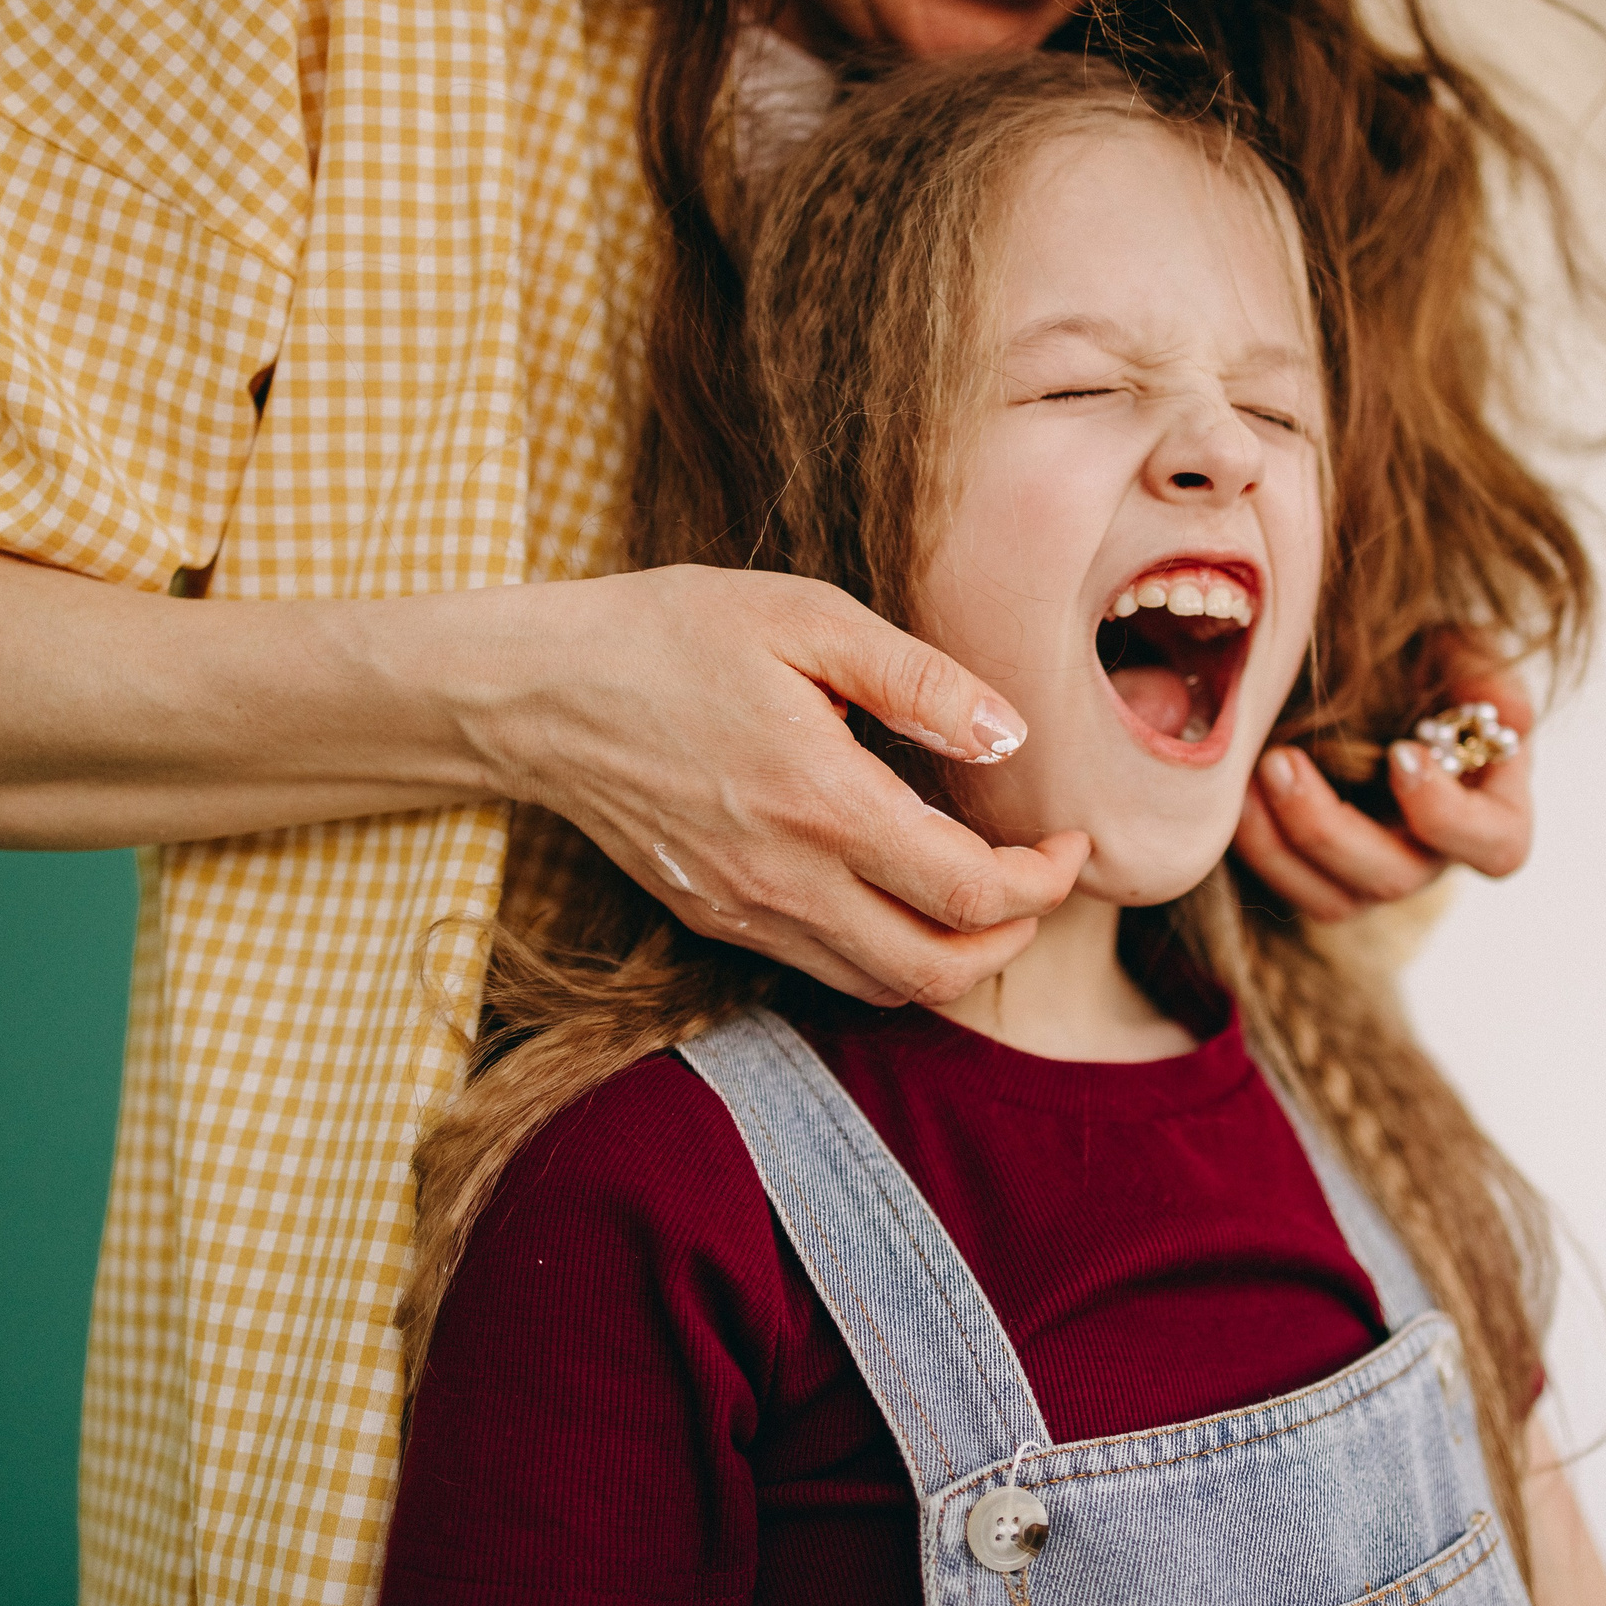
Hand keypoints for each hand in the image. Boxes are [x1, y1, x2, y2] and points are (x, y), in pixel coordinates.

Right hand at [471, 566, 1088, 1005]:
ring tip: (985, 888)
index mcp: (823, 803)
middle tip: (1040, 876)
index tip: (1069, 839)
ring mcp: (746, 913)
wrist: (537, 692)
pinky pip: (827, 969)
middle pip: (942, 970)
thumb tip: (1008, 734)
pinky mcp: (717, 920)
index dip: (1047, 881)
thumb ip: (919, 681)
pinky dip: (889, 952)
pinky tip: (901, 889)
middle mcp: (786, 880)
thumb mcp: (806, 618)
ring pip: (886, 986)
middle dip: (1017, 935)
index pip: (973, 893)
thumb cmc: (672, 634)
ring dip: (956, 954)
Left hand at [1232, 635, 1534, 920]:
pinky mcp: (1318, 875)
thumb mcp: (1460, 651)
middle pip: (1393, 880)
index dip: (1449, 815)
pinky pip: (1287, 888)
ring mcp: (1372, 875)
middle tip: (1282, 760)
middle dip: (1330, 828)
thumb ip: (1484, 674)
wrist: (1369, 674)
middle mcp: (1431, 856)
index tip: (1402, 753)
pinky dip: (1257, 845)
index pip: (1496, 847)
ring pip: (1332, 900)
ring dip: (1283, 843)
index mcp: (1490, 811)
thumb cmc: (1428, 663)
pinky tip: (1234, 791)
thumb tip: (1508, 716)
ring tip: (1251, 771)